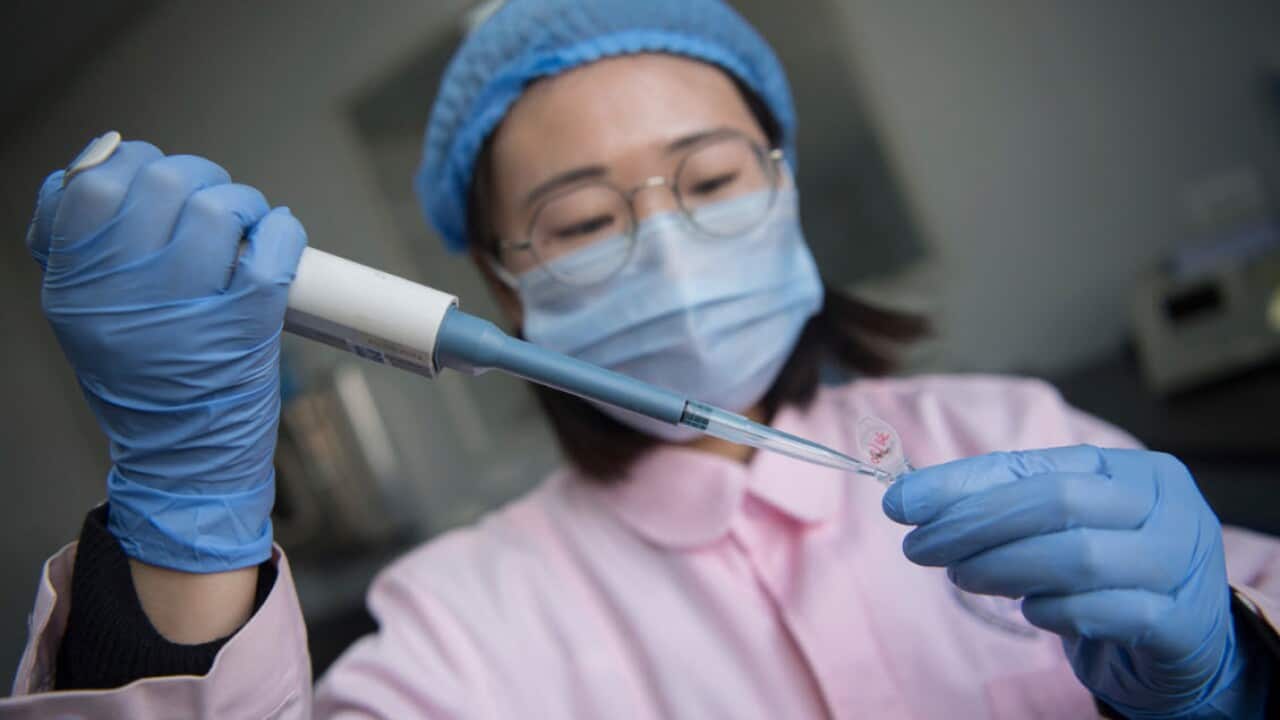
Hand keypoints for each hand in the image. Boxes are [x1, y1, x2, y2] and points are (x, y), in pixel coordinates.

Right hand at [26, 136, 305, 572]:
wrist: (182, 459)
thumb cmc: (140, 381)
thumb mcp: (81, 313)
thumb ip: (80, 240)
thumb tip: (101, 156)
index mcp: (79, 286)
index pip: (93, 185)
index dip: (130, 162)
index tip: (152, 174)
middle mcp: (129, 294)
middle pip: (162, 183)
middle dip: (196, 176)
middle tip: (209, 198)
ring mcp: (191, 309)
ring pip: (218, 208)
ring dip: (240, 201)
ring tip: (244, 223)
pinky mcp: (248, 325)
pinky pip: (272, 250)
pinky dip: (282, 231)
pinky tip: (277, 236)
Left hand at [882, 446, 1265, 717]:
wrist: (1187, 644)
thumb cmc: (1110, 574)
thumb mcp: (1061, 529)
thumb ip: (1003, 506)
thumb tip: (911, 498)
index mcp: (1135, 470)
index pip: (1036, 466)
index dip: (963, 482)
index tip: (900, 502)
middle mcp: (1168, 507)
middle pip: (1057, 502)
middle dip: (974, 524)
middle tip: (919, 547)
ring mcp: (1182, 564)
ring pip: (1078, 557)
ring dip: (1002, 567)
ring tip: (961, 576)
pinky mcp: (1182, 623)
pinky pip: (1103, 612)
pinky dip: (1053, 610)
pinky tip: (1029, 610)